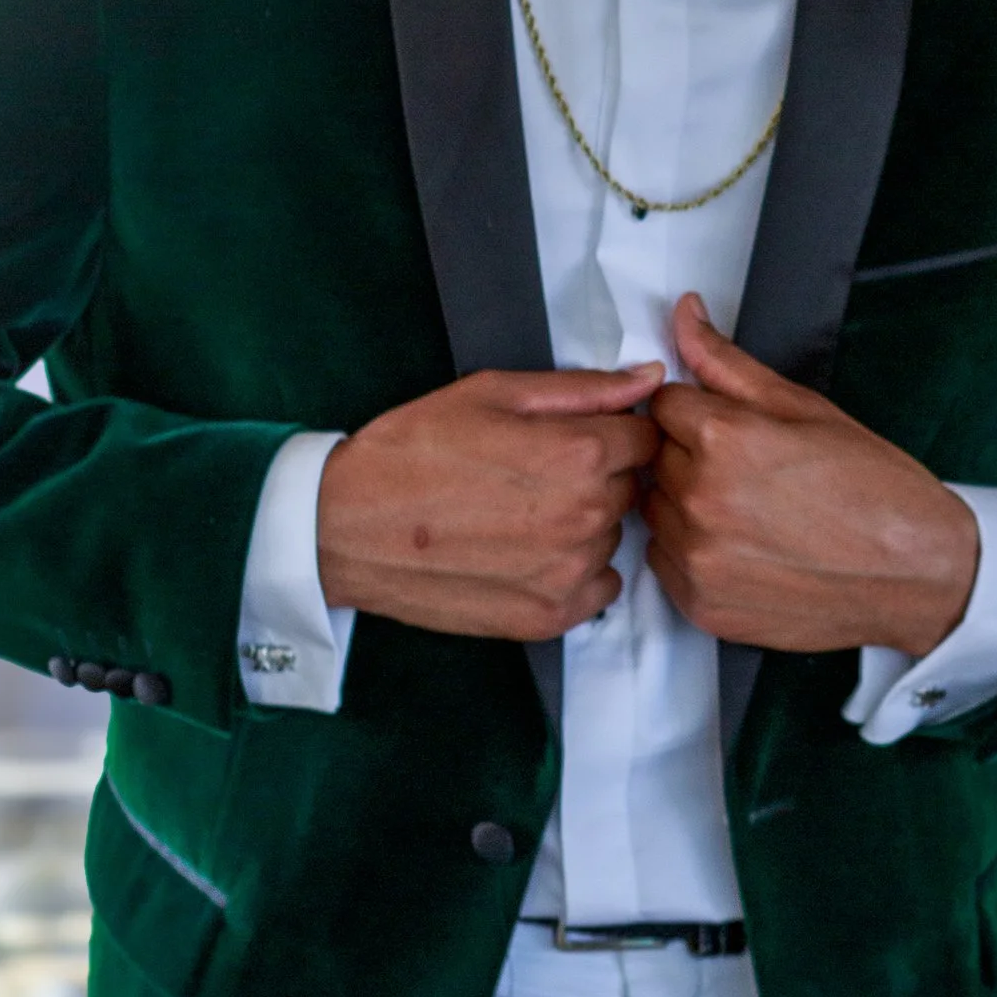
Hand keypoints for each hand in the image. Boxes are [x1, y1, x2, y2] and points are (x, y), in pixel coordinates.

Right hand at [317, 365, 662, 639]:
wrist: (348, 526)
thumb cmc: (413, 450)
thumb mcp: (494, 393)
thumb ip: (583, 388)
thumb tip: (649, 378)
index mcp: (579, 452)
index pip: (646, 438)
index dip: (614, 432)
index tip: (575, 437)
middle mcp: (586, 515)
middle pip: (631, 489)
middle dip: (597, 477)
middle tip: (532, 474)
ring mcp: (570, 572)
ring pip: (611, 538)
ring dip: (583, 526)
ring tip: (517, 516)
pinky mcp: (550, 617)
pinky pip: (599, 589)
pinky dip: (574, 572)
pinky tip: (524, 554)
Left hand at [643, 294, 978, 655]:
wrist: (915, 573)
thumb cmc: (873, 490)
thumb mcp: (803, 407)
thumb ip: (726, 362)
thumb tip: (684, 315)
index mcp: (724, 438)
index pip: (664, 403)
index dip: (700, 413)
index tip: (736, 432)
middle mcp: (700, 498)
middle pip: (656, 456)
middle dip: (692, 457)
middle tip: (754, 474)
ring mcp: (697, 557)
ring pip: (656, 509)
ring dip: (687, 505)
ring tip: (751, 512)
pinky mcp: (699, 604)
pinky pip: (665, 560)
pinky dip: (693, 552)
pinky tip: (745, 548)